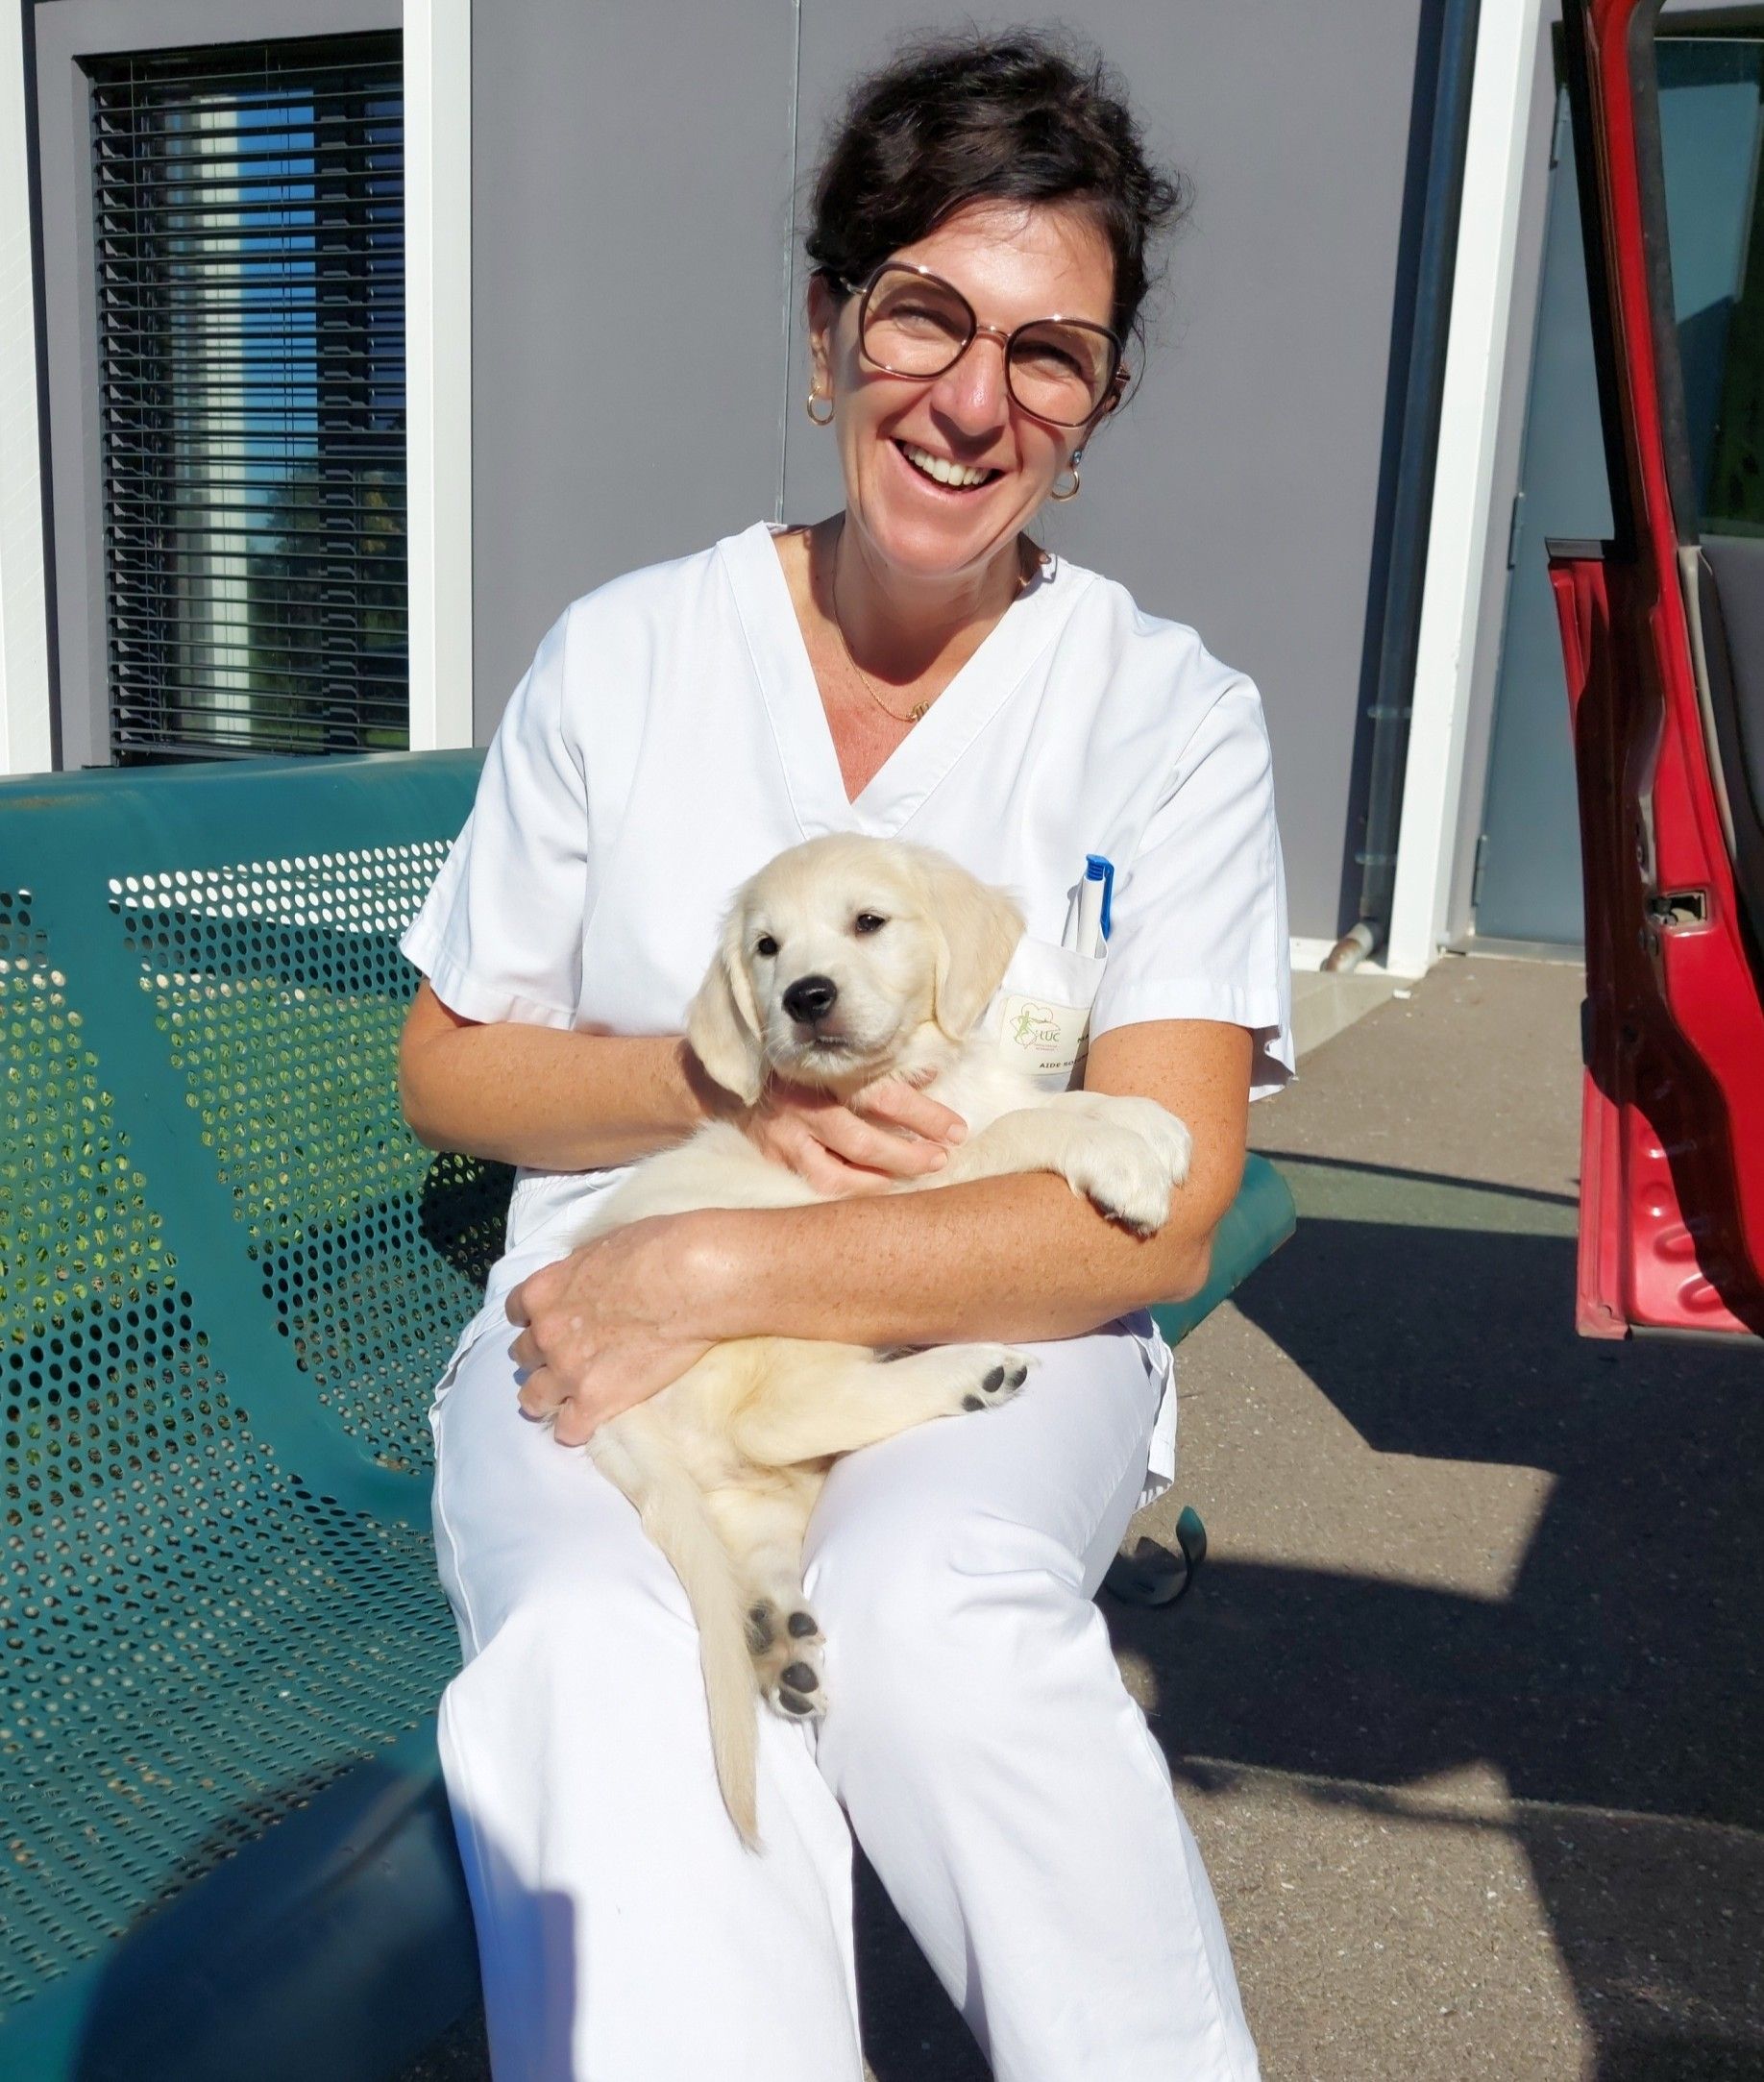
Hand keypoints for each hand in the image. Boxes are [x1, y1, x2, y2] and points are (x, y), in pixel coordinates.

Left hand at [506, 1215, 714, 1445]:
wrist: (689, 1281)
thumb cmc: (656, 1250)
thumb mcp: (601, 1246)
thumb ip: (580, 1272)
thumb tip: (584, 1279)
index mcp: (544, 1292)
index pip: (517, 1311)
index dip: (534, 1319)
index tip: (551, 1322)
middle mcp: (547, 1334)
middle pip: (523, 1355)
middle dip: (541, 1356)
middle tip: (566, 1357)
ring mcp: (567, 1371)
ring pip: (533, 1398)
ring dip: (546, 1396)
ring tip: (565, 1399)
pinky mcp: (595, 1401)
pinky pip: (568, 1429)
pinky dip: (574, 1427)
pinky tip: (588, 1422)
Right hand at [737, 1071, 967, 1195]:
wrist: (730, 1081)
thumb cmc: (798, 1068)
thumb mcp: (838, 1058)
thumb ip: (883, 1067)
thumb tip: (932, 1075)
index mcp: (826, 1074)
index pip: (885, 1095)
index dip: (925, 1115)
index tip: (958, 1130)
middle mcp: (806, 1107)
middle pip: (864, 1140)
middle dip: (909, 1155)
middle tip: (941, 1159)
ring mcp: (787, 1140)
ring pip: (838, 1174)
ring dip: (881, 1181)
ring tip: (913, 1180)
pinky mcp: (775, 1163)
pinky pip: (817, 1188)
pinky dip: (849, 1194)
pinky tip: (874, 1192)